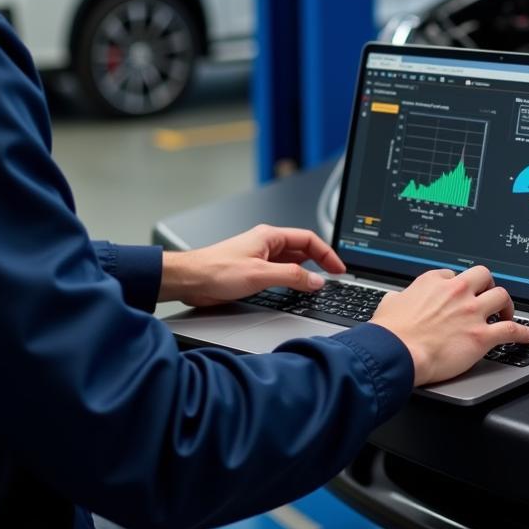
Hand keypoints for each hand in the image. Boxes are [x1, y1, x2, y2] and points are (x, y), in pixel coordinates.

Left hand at [159, 224, 345, 306]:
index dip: (327, 253)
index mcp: (269, 237)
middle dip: (319, 262)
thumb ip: (291, 276)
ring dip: (305, 273)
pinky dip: (292, 281)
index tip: (338, 268)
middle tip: (334, 276)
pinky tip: (296, 291)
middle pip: (301, 250)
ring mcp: (259, 258)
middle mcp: (265, 245)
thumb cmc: (216, 270)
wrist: (190, 280)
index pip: (308, 239)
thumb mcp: (260, 274)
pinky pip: (279, 274)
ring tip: (318, 286)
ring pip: (291, 263)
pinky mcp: (253, 272)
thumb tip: (316, 280)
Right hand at [370, 265, 528, 385]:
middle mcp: (455, 292)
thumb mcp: (390, 302)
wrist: (397, 352)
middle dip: (487, 285)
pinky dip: (523, 332)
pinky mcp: (481, 336)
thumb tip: (398, 299)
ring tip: (506, 314)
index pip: (453, 274)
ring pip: (501, 296)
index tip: (457, 295)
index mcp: (433, 282)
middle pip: (483, 276)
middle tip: (486, 296)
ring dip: (506, 305)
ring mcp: (471, 313)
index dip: (456, 286)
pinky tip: (528, 335)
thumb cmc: (391, 332)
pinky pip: (511, 330)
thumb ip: (400, 297)